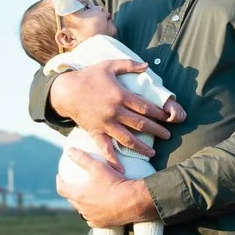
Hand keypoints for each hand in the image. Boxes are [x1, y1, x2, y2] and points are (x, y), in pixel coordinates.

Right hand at [48, 61, 183, 157]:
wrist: (67, 91)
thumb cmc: (89, 76)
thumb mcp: (108, 65)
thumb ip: (128, 65)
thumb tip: (147, 66)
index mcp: (120, 95)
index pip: (145, 107)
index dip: (159, 113)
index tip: (168, 118)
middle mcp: (115, 112)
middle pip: (140, 124)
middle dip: (156, 130)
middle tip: (167, 136)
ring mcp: (105, 124)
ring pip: (127, 138)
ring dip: (141, 146)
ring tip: (152, 152)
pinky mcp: (96, 132)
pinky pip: (105, 148)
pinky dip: (113, 159)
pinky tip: (120, 170)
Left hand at [59, 149, 158, 228]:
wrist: (133, 201)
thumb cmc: (114, 183)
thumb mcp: (98, 167)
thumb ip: (82, 158)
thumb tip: (69, 150)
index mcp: (79, 195)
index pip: (62, 189)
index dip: (60, 182)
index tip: (60, 177)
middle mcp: (83, 209)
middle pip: (72, 201)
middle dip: (71, 194)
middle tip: (74, 187)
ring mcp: (92, 218)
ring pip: (83, 211)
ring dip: (82, 205)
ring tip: (86, 198)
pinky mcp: (102, 224)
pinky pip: (94, 219)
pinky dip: (93, 214)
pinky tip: (98, 209)